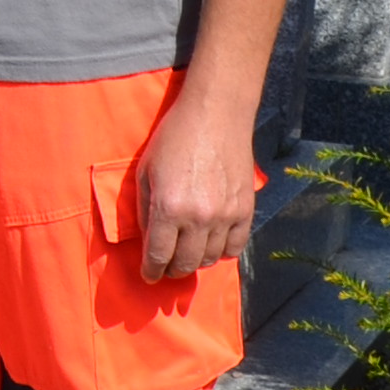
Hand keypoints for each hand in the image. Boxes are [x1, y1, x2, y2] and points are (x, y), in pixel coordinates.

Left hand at [129, 86, 255, 285]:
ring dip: (196, 261)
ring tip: (189, 253)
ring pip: (210, 259)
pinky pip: (235, 247)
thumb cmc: (174, 138)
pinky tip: (213, 244)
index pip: (158, 256)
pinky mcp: (245, 210)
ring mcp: (225, 216)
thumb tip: (148, 239)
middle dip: (172, 270)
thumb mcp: (145, 171)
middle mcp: (198, 218)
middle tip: (167, 267)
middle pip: (185, 264)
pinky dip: (223, 252)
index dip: (151, 271)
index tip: (149, 275)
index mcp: (168, 209)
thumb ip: (143, 209)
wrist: (216, 114)